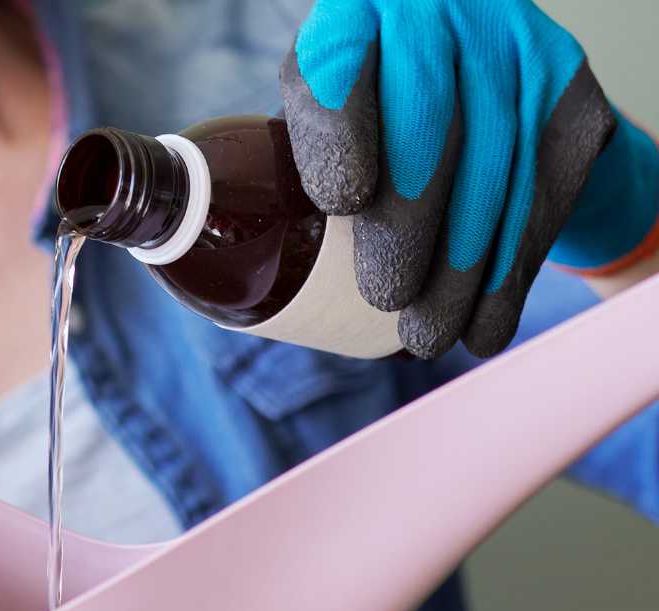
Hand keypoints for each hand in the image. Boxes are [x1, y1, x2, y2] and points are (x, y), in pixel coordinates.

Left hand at [281, 0, 621, 357]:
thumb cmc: (371, 87)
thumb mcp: (321, 95)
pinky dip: (514, 271)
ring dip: (465, 273)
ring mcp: (516, 51)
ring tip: (431, 335)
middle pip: (430, 131)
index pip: (342, 67)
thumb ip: (305, 150)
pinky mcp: (569, 95)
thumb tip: (284, 256)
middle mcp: (441, 17)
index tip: (343, 200)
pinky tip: (486, 324)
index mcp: (356, 15)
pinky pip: (545, 194)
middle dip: (409, 231)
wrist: (466, 46)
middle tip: (389, 301)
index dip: (344, 132)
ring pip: (497, 173)